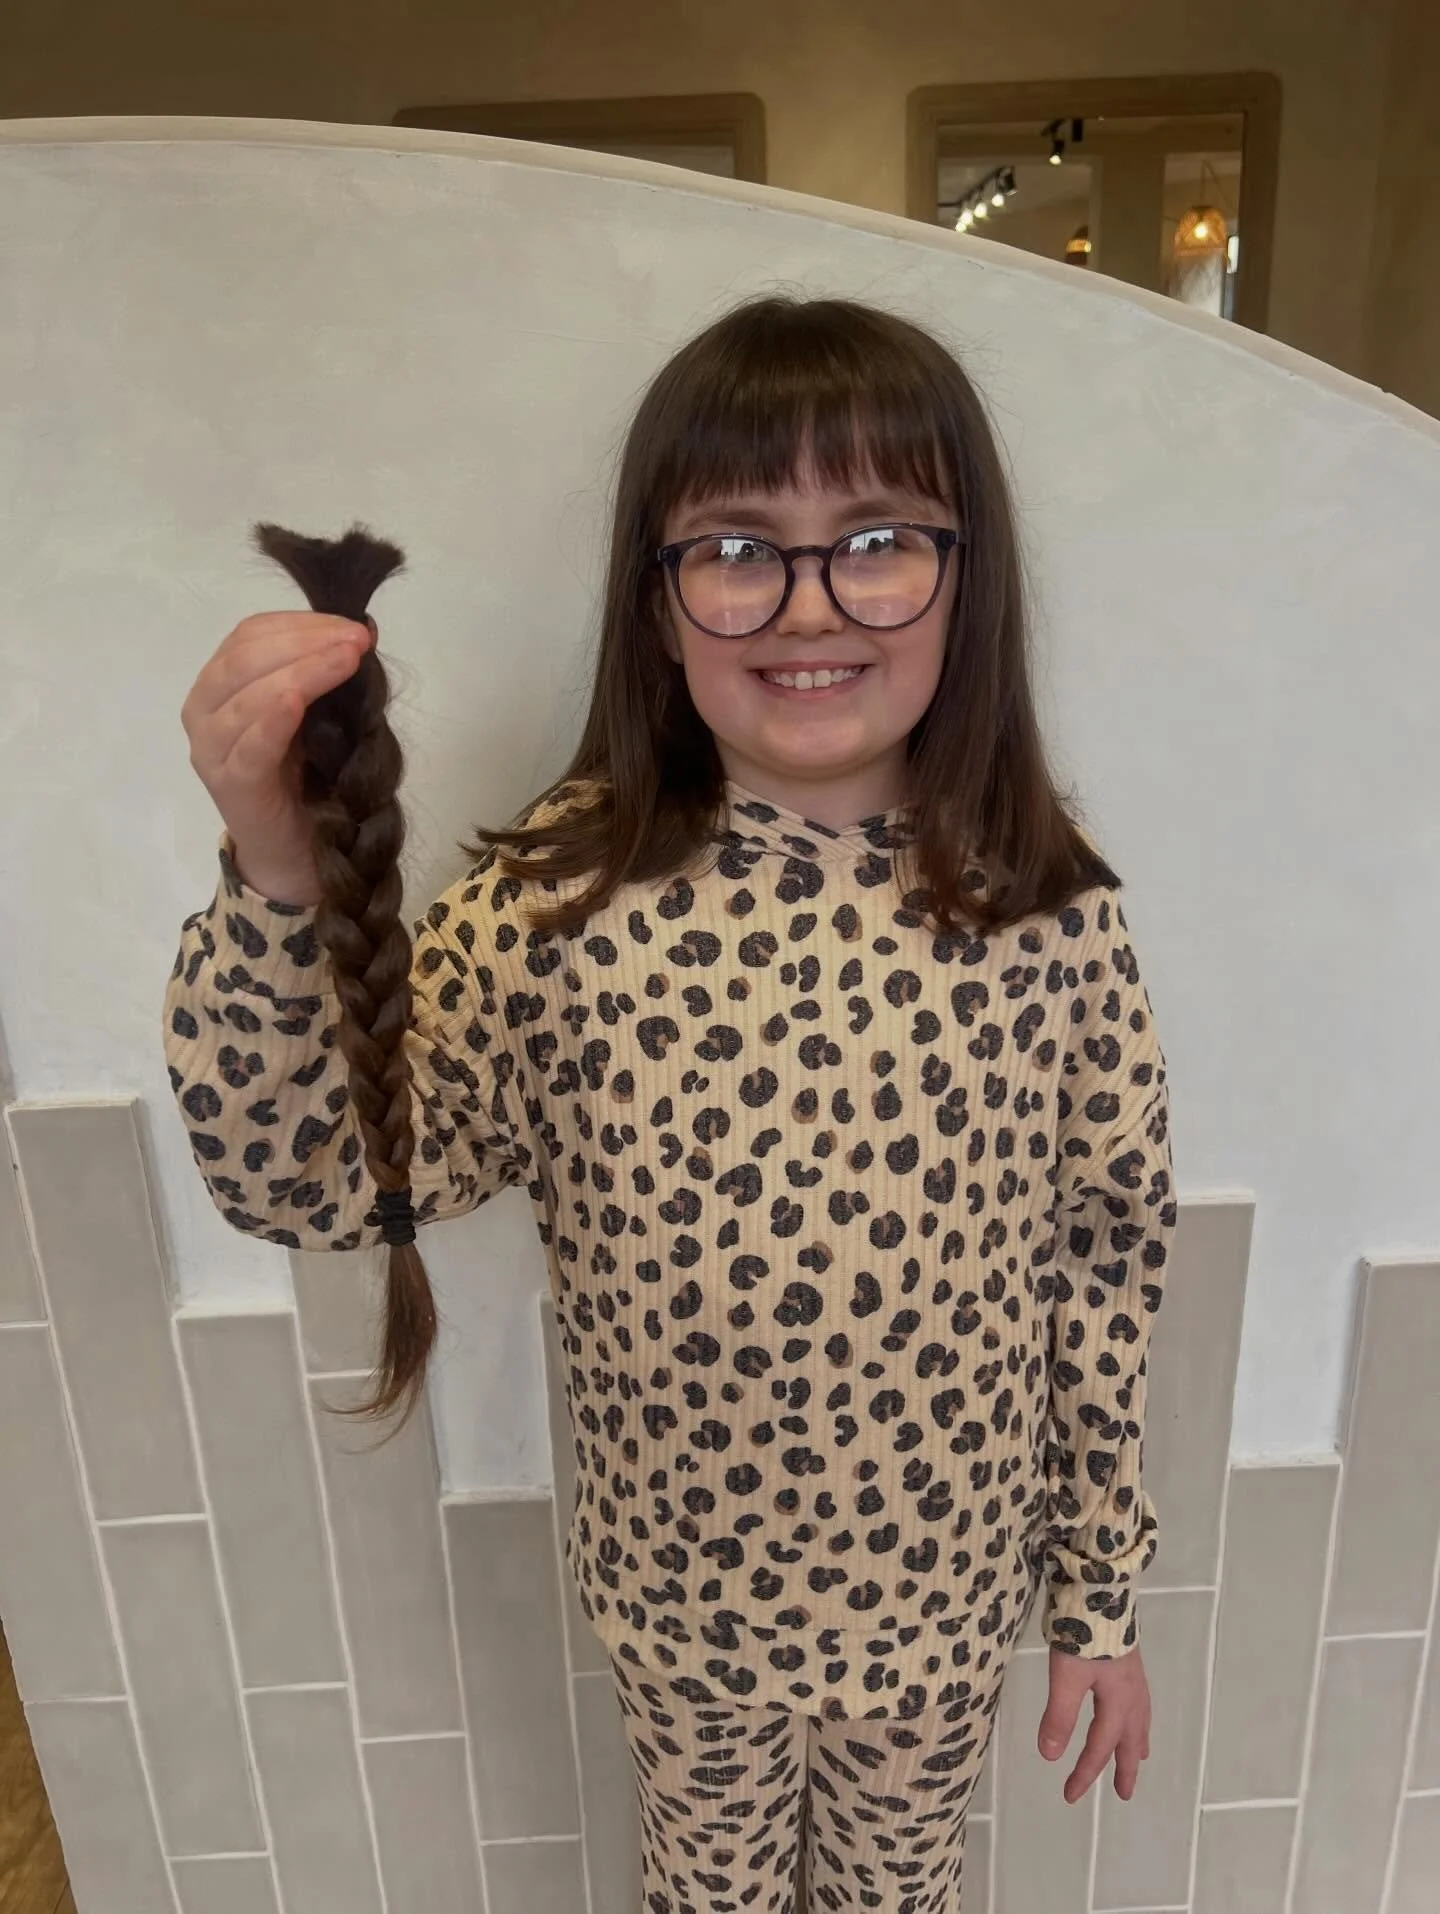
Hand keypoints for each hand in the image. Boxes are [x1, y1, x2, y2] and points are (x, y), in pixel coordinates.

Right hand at [180, 611, 372, 903]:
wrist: (297, 848)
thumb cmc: (307, 774)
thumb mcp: (320, 712)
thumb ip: (328, 672)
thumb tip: (363, 630)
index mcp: (219, 683)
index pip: (251, 634)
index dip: (301, 623)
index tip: (352, 626)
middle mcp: (203, 711)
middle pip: (245, 658)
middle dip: (305, 643)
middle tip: (355, 642)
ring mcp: (211, 750)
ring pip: (247, 697)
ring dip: (301, 672)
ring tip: (347, 662)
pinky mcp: (231, 786)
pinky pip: (249, 747)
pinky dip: (272, 720)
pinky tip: (299, 702)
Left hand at [1038, 1645, 1150, 1802]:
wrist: (1102, 1590)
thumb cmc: (1084, 1633)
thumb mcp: (1066, 1676)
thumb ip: (1060, 1715)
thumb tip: (1050, 1756)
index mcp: (1117, 1701)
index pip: (1099, 1746)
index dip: (1084, 1773)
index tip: (1069, 1796)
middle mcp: (1131, 1692)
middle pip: (1128, 1739)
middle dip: (1123, 1768)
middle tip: (1124, 1794)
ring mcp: (1133, 1675)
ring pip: (1139, 1719)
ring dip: (1135, 1743)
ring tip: (1138, 1758)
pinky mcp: (1128, 1659)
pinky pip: (1140, 1701)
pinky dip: (1139, 1717)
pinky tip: (1134, 1710)